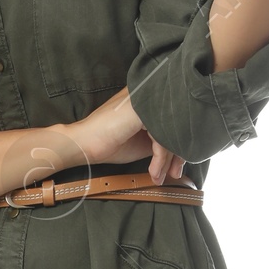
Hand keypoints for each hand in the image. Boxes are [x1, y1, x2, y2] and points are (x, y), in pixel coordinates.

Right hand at [65, 90, 186, 185]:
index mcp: (149, 97)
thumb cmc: (109, 142)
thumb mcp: (144, 142)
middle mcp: (150, 93)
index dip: (178, 144)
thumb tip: (184, 151)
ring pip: (171, 132)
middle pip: (176, 125)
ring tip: (161, 175)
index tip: (176, 166)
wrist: (84, 144)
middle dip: (178, 153)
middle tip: (176, 172)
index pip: (174, 120)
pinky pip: (162, 136)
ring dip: (168, 159)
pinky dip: (160, 158)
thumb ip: (163, 140)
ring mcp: (146, 99)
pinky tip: (154, 171)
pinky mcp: (142, 110)